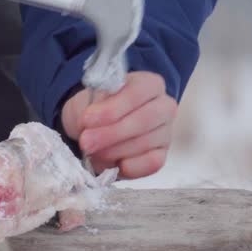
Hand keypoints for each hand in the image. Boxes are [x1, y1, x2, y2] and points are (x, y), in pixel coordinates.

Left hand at [60, 71, 177, 178]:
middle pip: (144, 120)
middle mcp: (164, 106)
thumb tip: (89, 122)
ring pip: (144, 143)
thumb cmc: (94, 110)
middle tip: (86, 142)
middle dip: (111, 133)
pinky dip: (131, 166)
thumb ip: (91, 108)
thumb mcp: (87, 102)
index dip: (112, 108)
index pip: (137, 92)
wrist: (92, 130)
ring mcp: (166, 132)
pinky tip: (114, 164)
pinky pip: (152, 163)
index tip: (87, 119)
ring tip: (92, 151)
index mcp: (149, 84)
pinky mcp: (162, 155)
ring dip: (114, 150)